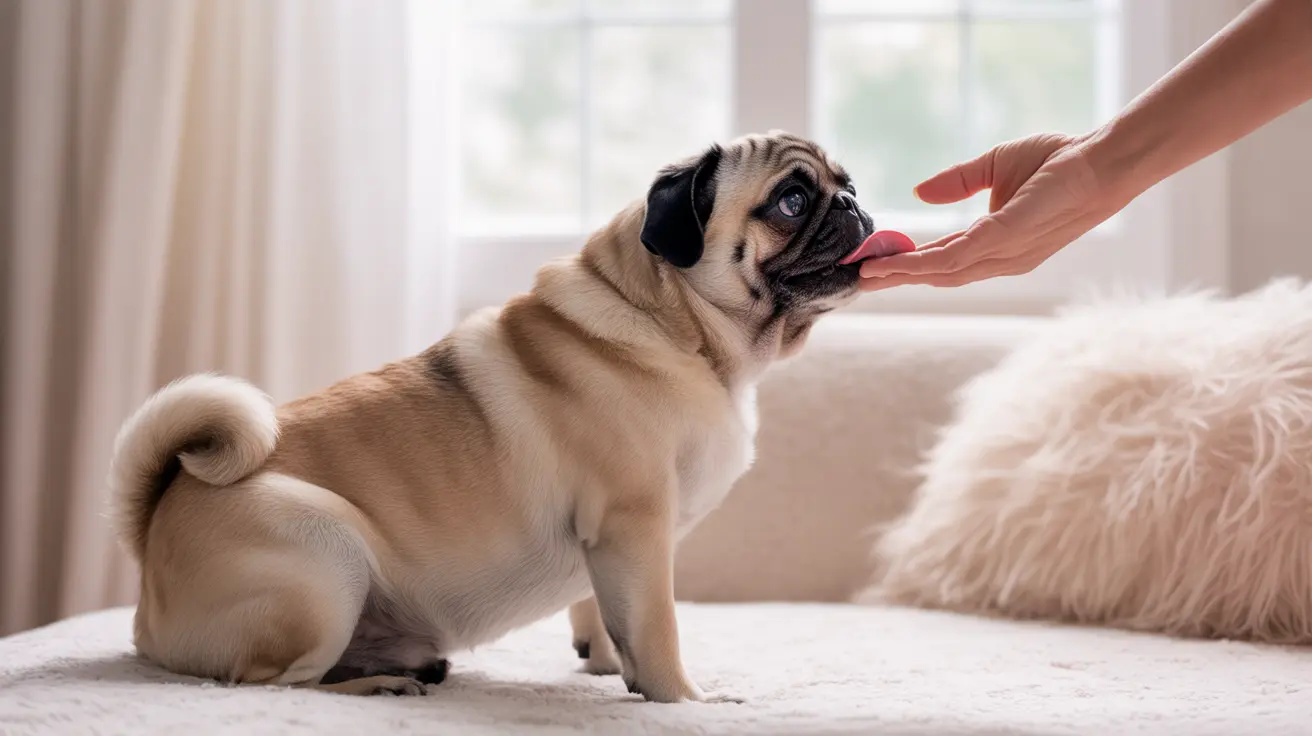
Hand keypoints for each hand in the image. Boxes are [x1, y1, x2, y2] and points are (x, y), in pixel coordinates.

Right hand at [858, 132, 1124, 290]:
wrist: (1100, 159)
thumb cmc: (1060, 161)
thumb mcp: (996, 166)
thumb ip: (957, 182)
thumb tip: (918, 192)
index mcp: (998, 244)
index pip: (945, 259)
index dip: (909, 262)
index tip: (876, 262)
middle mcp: (1001, 259)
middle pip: (939, 275)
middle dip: (898, 278)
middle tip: (859, 279)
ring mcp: (1004, 254)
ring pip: (942, 272)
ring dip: (901, 274)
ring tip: (867, 274)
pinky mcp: (1007, 239)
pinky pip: (956, 257)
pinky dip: (921, 263)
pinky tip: (896, 262)